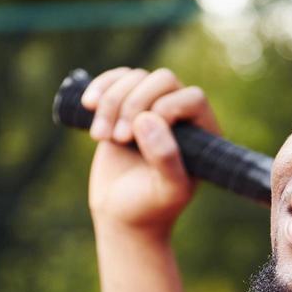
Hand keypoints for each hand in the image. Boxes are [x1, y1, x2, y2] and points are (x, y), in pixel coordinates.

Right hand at [83, 67, 221, 235]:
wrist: (121, 213)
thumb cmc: (150, 207)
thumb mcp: (166, 191)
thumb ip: (166, 158)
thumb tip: (148, 118)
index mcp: (203, 132)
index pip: (192, 98)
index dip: (166, 108)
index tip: (142, 136)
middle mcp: (181, 114)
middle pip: (162, 80)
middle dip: (134, 104)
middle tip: (119, 139)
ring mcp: (153, 107)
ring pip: (135, 77)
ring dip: (112, 102)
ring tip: (100, 136)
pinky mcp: (126, 106)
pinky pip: (116, 79)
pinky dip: (101, 88)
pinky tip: (88, 105)